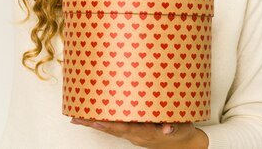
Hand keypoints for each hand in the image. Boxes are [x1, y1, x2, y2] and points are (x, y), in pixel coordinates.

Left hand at [70, 118, 207, 148]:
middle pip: (113, 130)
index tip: (98, 121)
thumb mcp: (182, 127)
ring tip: (77, 119)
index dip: (112, 125)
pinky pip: (115, 128)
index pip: (127, 128)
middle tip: (79, 119)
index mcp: (148, 133)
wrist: (184, 144)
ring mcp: (134, 134)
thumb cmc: (182, 132)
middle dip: (95, 124)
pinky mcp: (133, 132)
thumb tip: (166, 128)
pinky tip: (89, 119)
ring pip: (111, 129)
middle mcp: (137, 135)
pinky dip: (101, 124)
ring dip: (94, 124)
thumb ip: (174, 126)